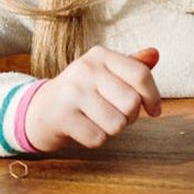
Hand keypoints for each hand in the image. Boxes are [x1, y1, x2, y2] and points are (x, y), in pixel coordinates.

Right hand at [24, 47, 161, 151]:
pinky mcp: (61, 116)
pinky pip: (98, 138)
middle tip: (115, 114)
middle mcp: (85, 69)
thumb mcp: (106, 74)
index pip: (141, 75)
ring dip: (112, 129)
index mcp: (100, 55)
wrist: (38, 110)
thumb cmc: (82, 92)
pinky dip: (95, 139)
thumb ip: (133, 66)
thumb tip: (155, 54)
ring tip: (98, 120)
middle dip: (130, 116)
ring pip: (117, 124)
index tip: (155, 110)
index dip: (154, 96)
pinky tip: (84, 129)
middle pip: (132, 102)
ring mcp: (71, 92)